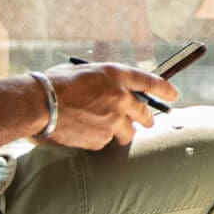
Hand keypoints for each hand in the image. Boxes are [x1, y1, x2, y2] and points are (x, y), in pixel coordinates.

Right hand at [43, 62, 173, 149]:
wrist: (39, 104)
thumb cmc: (55, 84)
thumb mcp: (85, 72)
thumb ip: (104, 81)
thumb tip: (113, 89)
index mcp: (116, 75)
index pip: (150, 82)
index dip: (164, 89)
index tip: (173, 95)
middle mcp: (121, 97)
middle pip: (145, 112)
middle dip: (147, 118)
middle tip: (147, 121)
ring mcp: (114, 120)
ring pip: (128, 132)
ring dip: (123, 132)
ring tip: (112, 130)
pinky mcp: (103, 138)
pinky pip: (106, 141)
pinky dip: (99, 139)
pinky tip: (84, 133)